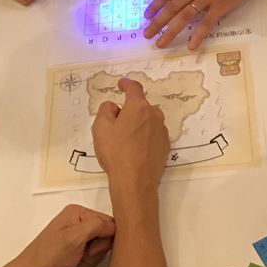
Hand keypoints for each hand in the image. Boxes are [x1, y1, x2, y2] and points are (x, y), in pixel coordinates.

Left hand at [0, 204, 115, 266]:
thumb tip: (115, 226)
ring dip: (90, 261)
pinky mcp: (74, 252)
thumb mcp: (75, 237)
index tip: (91, 247)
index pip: (109, 222)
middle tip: (80, 256)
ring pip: (99, 251)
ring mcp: (76, 238)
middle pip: (105, 237)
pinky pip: (91, 259)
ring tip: (74, 262)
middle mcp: (78, 222)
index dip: (105, 238)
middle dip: (96, 251)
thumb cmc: (50, 256)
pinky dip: (85, 266)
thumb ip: (98, 226)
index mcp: (78, 212)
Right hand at [92, 78, 169, 196]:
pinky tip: (135, 149)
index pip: (134, 88)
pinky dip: (145, 136)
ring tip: (125, 140)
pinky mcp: (165, 147)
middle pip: (141, 106)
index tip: (121, 84)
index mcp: (139, 107)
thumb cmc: (116, 152)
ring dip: (138, 124)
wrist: (135, 182)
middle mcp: (154, 116)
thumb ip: (106, 110)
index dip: (126, 84)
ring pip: (148, 121)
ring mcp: (162, 132)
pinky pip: (153, 134)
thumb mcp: (100, 127)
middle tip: (116, 123)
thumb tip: (115, 107)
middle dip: (130, 109)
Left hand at [143, 0, 266, 50]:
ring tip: (161, 44)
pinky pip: (207, 23)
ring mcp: (207, 0)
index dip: (155, 5)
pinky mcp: (221, 7)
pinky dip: (199, 35)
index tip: (146, 16)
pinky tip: (191, 46)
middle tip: (147, 35)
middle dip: (157, 23)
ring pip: (185, 18)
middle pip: (171, 9)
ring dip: (171, 32)